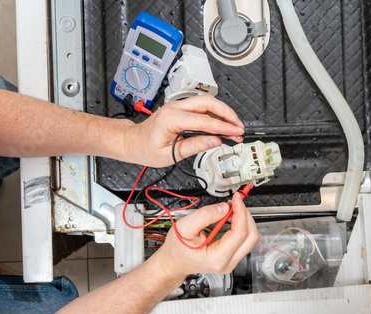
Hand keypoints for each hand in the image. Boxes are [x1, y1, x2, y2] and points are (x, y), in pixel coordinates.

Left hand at [123, 95, 244, 167]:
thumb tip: (215, 141)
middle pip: (208, 102)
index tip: (236, 132)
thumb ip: (194, 146)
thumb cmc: (145, 148)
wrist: (132, 141)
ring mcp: (177, 106)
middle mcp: (174, 108)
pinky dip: (214, 114)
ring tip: (234, 127)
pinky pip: (201, 107)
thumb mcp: (170, 154)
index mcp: (171, 119)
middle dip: (227, 113)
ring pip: (206, 102)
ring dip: (222, 113)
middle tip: (239, 127)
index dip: (223, 126)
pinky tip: (222, 124)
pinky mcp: (180, 109)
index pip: (204, 120)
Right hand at [149, 192, 259, 279]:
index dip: (241, 212)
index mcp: (217, 258)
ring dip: (244, 220)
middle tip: (234, 202)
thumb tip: (224, 208)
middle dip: (245, 215)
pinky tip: (230, 218)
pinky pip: (244, 240)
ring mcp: (231, 261)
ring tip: (230, 209)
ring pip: (251, 238)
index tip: (236, 199)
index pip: (240, 233)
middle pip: (251, 236)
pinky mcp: (232, 256)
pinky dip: (241, 225)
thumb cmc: (177, 248)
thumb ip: (204, 216)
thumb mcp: (184, 227)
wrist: (173, 262)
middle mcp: (227, 263)